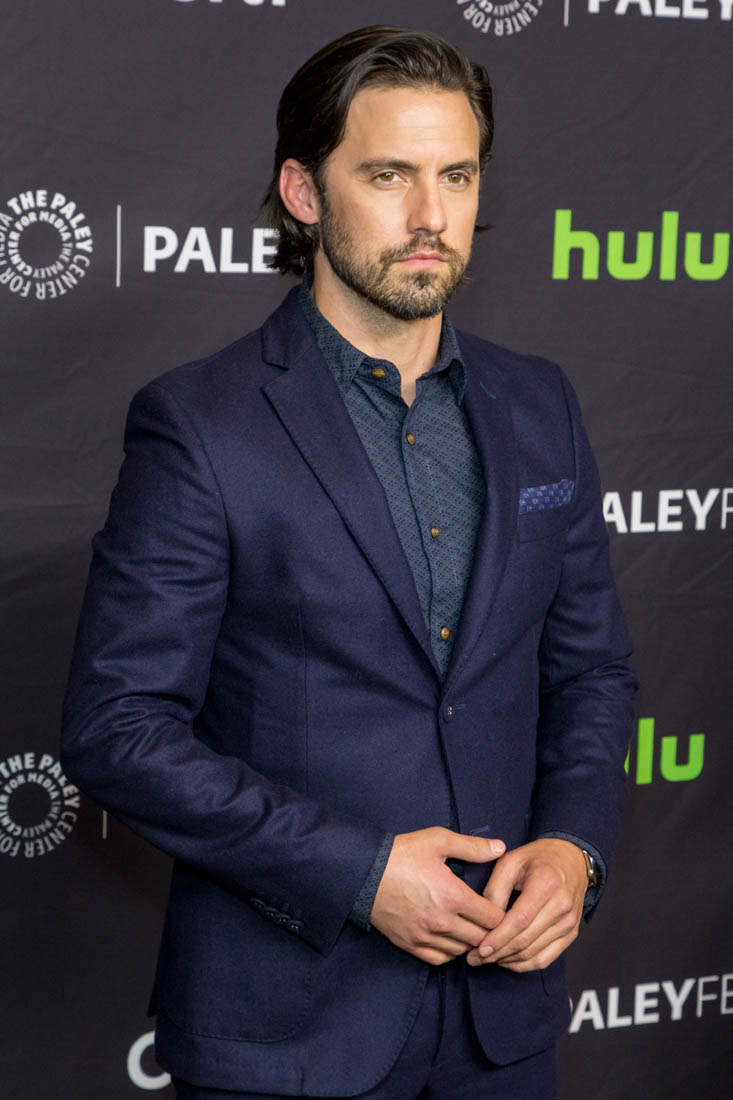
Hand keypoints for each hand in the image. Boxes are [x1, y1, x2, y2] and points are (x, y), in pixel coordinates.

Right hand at [370, 826, 505, 965]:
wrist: (363, 871)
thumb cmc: (402, 854)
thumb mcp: (438, 840)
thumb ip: (472, 847)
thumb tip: (500, 848)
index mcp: (453, 895)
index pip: (493, 919)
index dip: (500, 913)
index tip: (497, 906)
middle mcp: (441, 921)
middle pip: (481, 938)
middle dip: (488, 930)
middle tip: (487, 919)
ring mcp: (424, 936)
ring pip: (461, 951)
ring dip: (469, 942)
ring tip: (469, 927)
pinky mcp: (409, 944)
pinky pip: (439, 959)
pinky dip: (449, 952)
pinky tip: (450, 938)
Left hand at [466, 838, 586, 971]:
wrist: (571, 858)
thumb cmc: (537, 858)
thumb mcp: (510, 861)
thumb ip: (495, 890)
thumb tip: (484, 922)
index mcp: (546, 883)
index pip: (520, 920)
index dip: (498, 938)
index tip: (478, 948)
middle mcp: (561, 905)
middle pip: (526, 940)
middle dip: (497, 953)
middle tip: (474, 958)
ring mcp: (569, 922)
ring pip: (534, 954)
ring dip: (507, 961)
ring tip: (486, 960)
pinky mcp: (571, 933)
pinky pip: (546, 958)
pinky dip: (524, 965)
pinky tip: (506, 961)